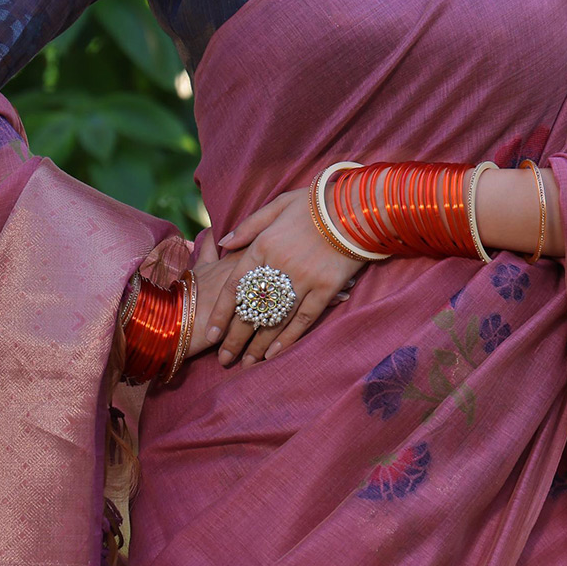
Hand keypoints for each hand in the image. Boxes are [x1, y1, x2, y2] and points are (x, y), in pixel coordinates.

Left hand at [205, 188, 364, 367]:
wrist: (356, 204)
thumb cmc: (315, 202)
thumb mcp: (278, 205)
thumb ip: (249, 226)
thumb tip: (223, 242)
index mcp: (263, 245)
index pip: (235, 287)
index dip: (221, 313)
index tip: (210, 334)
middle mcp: (279, 266)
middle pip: (252, 309)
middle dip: (236, 338)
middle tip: (224, 359)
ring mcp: (304, 279)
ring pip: (276, 319)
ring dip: (259, 344)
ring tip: (247, 363)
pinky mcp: (326, 288)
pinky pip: (303, 319)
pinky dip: (288, 338)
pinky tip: (275, 353)